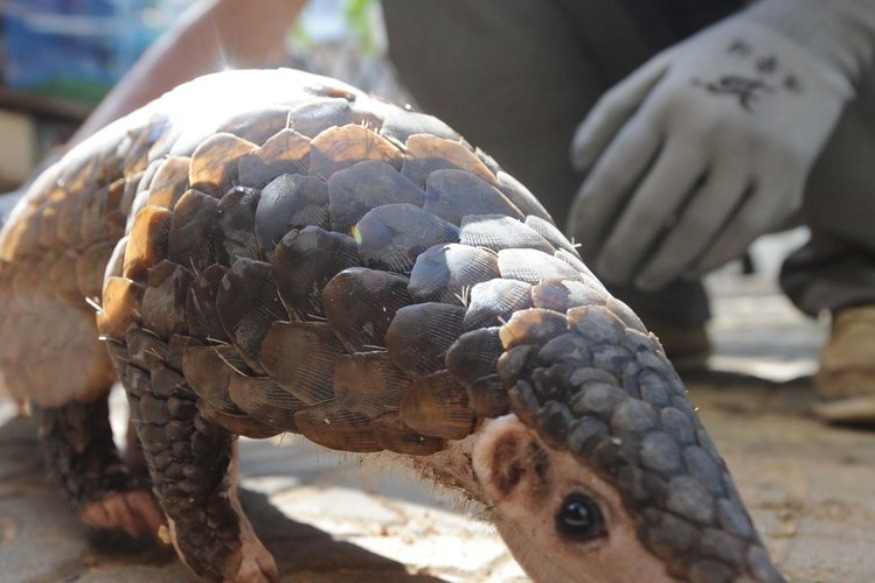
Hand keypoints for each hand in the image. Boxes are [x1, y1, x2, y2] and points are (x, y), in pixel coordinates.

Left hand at [567, 19, 851, 289]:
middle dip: (621, 250)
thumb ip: (610, 114)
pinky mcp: (786, 177)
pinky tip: (689, 270)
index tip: (580, 240)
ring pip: (697, 231)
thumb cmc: (709, 70)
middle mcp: (707, 130)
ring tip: (644, 280)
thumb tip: (576, 165)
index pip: (614, 173)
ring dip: (663, 266)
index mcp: (666, 105)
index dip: (590, 215)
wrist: (801, 49)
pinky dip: (711, 260)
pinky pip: (742, 234)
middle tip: (608, 271)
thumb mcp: (656, 74)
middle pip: (650, 210)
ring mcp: (750, 155)